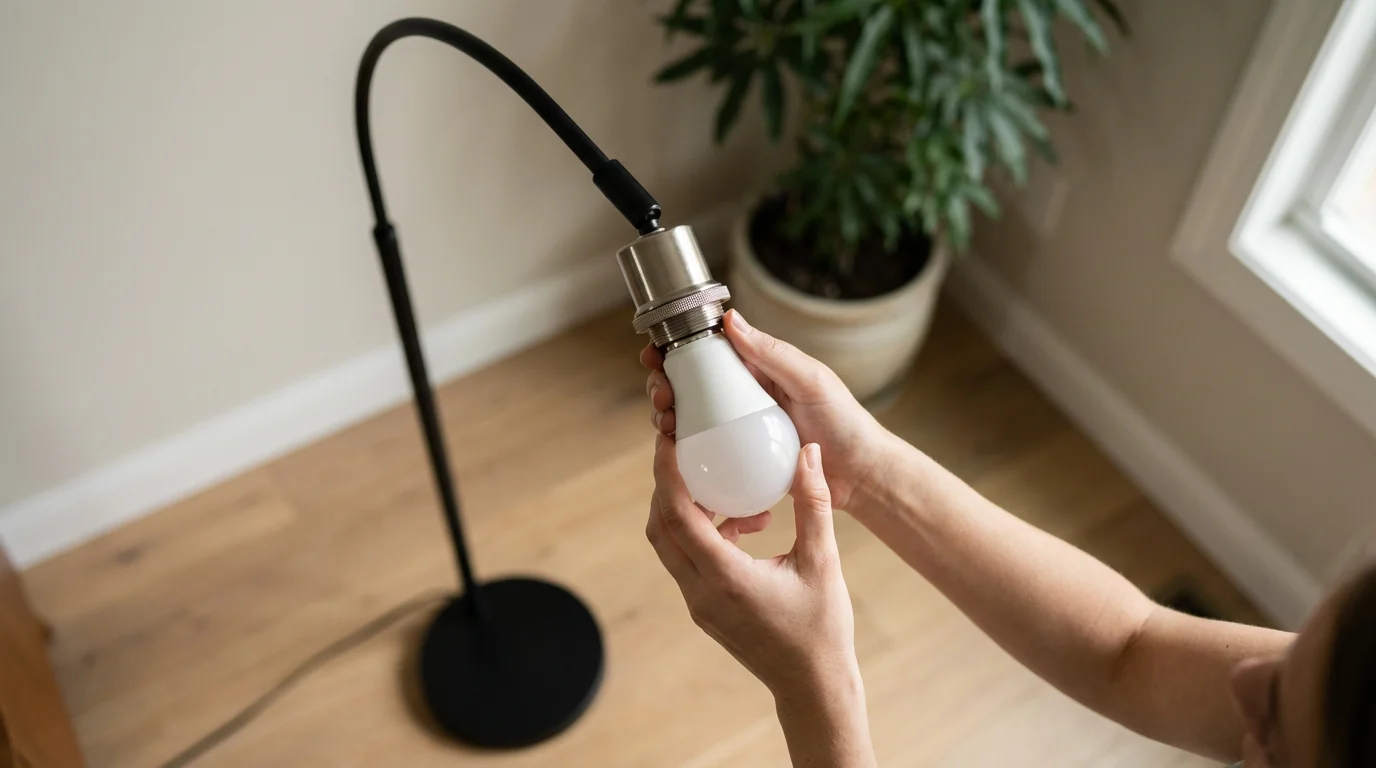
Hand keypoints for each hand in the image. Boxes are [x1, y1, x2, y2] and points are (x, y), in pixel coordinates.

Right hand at [642, 309, 890, 511]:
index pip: (709, 351)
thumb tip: (731, 320)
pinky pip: (705, 453)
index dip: (677, 349)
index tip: (655, 353)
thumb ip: (773, 353)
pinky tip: (674, 455)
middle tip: (661, 395)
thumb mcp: (811, 381)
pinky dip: (684, 451)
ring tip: (666, 423)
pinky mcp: (740, 461)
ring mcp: (740, 430)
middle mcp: (744, 398)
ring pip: (691, 418)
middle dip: (664, 385)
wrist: (861, 476)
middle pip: (690, 385)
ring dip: (668, 416)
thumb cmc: (845, 423)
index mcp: (759, 370)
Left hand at [645, 436, 859, 699]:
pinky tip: (747, 524)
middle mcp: (702, 592)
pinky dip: (705, 534)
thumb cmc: (822, 628)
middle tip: (687, 451)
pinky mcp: (705, 609)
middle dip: (668, 485)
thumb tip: (809, 453)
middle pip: (660, 527)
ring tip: (731, 490)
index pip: (677, 517)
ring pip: (671, 545)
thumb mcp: (823, 561)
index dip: (667, 474)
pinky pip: (689, 561)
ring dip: (688, 510)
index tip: (668, 439)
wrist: (813, 686)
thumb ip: (812, 504)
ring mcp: (699, 604)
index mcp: (726, 579)